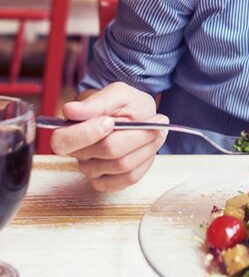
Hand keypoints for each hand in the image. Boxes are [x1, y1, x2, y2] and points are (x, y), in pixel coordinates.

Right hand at [51, 82, 167, 191]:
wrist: (141, 116)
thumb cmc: (127, 105)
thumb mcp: (118, 93)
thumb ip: (97, 101)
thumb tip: (70, 110)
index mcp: (70, 128)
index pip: (64, 141)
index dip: (88, 133)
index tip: (110, 121)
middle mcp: (77, 152)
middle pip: (108, 150)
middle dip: (137, 134)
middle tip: (156, 119)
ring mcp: (90, 170)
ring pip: (123, 165)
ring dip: (147, 145)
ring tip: (156, 130)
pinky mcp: (106, 182)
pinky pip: (129, 178)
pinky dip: (146, 161)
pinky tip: (149, 146)